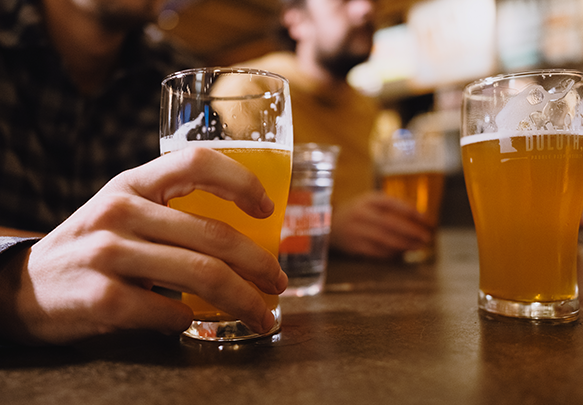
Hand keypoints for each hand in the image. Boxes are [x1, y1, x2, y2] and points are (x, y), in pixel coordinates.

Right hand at [0, 147, 287, 344]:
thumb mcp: (126, 211)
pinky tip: (192, 322)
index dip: (242, 181)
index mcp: (134, 183)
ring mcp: (109, 253)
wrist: (27, 287)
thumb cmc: (95, 245)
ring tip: (261, 314)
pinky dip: (190, 321)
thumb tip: (247, 236)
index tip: (267, 210)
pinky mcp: (103, 298)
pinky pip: (169, 313)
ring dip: (243, 300)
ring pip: (202, 274)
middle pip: (214, 235)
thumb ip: (174, 211)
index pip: (197, 162)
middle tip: (277, 283)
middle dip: (258, 264)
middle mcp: (122, 211)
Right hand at [329, 191, 432, 258]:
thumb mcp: (370, 202)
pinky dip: (391, 253)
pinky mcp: (354, 246)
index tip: (427, 220)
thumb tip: (418, 215)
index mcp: (368, 200)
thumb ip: (391, 205)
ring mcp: (356, 231)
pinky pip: (377, 251)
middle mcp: (361, 214)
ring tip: (417, 247)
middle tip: (426, 237)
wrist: (328, 224)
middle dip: (412, 232)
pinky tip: (401, 253)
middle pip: (391, 224)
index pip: (395, 204)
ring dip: (405, 245)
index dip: (413, 213)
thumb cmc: (356, 212)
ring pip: (385, 240)